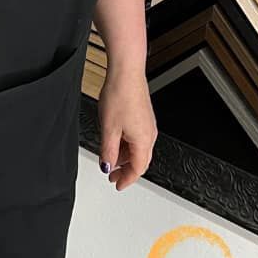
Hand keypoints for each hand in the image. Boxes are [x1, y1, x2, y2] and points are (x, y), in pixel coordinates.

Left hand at [96, 65, 156, 190]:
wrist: (126, 72)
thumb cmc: (120, 95)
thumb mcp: (108, 129)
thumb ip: (108, 152)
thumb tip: (107, 166)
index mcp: (143, 140)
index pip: (137, 168)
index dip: (127, 179)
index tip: (117, 185)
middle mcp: (149, 133)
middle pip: (139, 160)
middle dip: (125, 169)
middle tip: (112, 175)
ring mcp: (147, 124)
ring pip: (137, 148)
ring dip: (124, 156)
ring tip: (110, 157)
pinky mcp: (143, 115)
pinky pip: (137, 137)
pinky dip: (126, 144)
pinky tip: (115, 140)